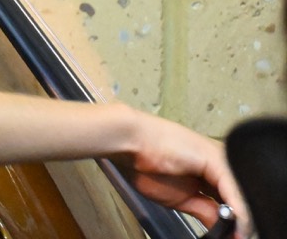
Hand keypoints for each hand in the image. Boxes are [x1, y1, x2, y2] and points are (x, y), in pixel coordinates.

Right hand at [113, 111, 249, 238]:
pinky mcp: (218, 159)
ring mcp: (220, 158)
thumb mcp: (180, 199)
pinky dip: (239, 212)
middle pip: (238, 196)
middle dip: (238, 220)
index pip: (230, 199)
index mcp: (209, 170)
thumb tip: (222, 228)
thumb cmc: (145, 163)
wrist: (129, 143)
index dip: (233, 220)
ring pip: (241, 194)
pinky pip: (235, 190)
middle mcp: (219, 162)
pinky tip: (236, 226)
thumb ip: (204, 211)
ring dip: (242, 219)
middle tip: (236, 237)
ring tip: (237, 235)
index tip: (232, 235)